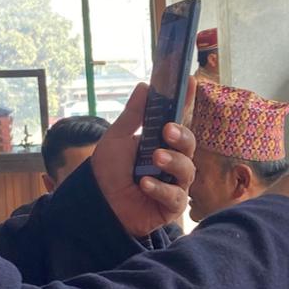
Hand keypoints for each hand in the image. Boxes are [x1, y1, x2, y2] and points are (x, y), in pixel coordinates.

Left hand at [91, 83, 195, 236]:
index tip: (190, 82)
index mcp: (162, 143)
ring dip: (173, 161)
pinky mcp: (172, 206)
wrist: (97, 202)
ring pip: (187, 170)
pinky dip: (161, 189)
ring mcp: (175, 184)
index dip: (186, 102)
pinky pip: (176, 196)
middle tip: (168, 130)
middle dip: (182, 136)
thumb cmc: (108, 171)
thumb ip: (133, 115)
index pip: (178, 121)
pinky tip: (144, 185)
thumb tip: (144, 86)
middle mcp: (173, 162)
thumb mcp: (117, 138)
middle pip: (189, 145)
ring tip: (155, 158)